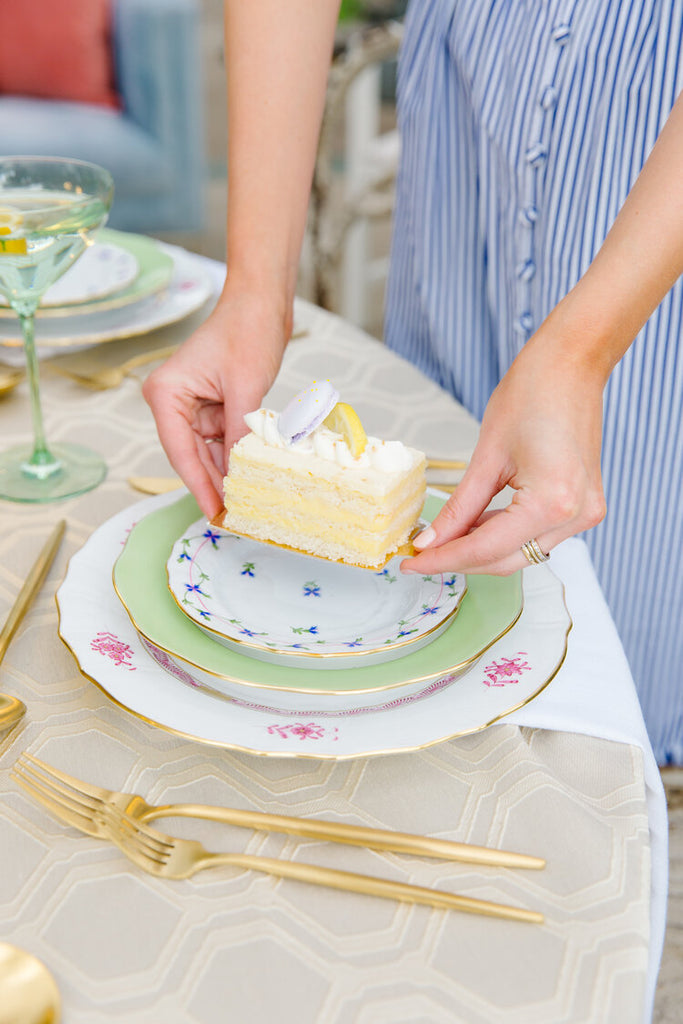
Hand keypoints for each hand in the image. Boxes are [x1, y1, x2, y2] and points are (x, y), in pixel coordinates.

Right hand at [142, 289, 288, 517]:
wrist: (261, 302)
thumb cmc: (247, 332)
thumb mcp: (246, 390)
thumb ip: (240, 436)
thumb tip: (242, 476)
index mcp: (166, 394)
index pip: (180, 452)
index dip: (199, 486)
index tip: (215, 513)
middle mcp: (172, 401)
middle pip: (192, 456)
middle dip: (214, 484)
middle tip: (233, 516)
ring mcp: (191, 404)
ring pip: (208, 451)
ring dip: (228, 472)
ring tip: (246, 502)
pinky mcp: (211, 405)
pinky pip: (222, 439)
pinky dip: (236, 455)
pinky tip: (251, 476)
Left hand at [401, 320, 607, 575]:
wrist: (572, 363)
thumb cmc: (532, 394)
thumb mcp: (486, 455)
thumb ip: (458, 508)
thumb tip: (429, 541)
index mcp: (552, 503)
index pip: (485, 549)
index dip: (443, 560)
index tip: (410, 563)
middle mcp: (575, 516)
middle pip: (505, 559)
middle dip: (459, 559)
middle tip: (420, 555)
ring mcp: (584, 514)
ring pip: (520, 552)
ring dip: (481, 548)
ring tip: (441, 539)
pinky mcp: (584, 506)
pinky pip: (536, 535)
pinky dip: (504, 534)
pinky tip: (473, 526)